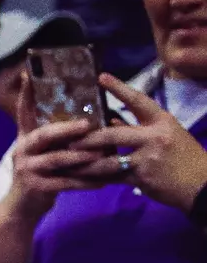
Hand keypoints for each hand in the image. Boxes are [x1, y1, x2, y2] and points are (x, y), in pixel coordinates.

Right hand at [4, 72, 112, 220]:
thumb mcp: (43, 153)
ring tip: (102, 152)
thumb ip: (57, 137)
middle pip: (43, 134)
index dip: (26, 93)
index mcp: (26, 138)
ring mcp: (27, 169)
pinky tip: (103, 181)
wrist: (24, 208)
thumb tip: (88, 118)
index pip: (24, 111)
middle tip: (88, 124)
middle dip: (66, 128)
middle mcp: (23, 150)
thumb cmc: (41, 175)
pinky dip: (85, 182)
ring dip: (81, 155)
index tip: (27, 72)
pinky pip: (65, 183)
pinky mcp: (35, 188)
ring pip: (57, 159)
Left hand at [73, 74, 206, 212]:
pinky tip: (81, 178)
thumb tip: (112, 119)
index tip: (101, 77)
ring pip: (108, 158)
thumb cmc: (184, 157)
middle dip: (89, 138)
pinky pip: (112, 177)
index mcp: (162, 121)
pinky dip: (96, 178)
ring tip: (68, 161)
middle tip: (70, 139)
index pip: (138, 100)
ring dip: (87, 161)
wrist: (201, 184)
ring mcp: (147, 158)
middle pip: (113, 134)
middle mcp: (154, 136)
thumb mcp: (168, 135)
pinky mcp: (141, 178)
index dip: (119, 88)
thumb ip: (139, 127)